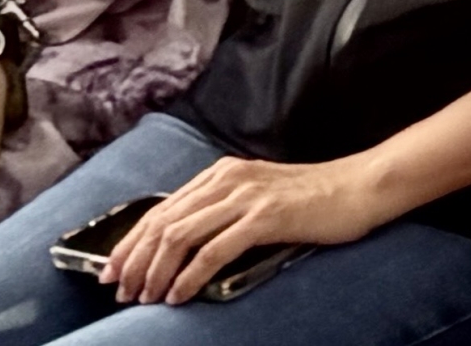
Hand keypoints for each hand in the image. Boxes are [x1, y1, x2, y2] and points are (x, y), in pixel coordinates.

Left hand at [101, 153, 385, 304]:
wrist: (358, 187)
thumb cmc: (313, 199)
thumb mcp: (259, 196)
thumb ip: (224, 210)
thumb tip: (183, 244)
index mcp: (223, 172)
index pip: (163, 208)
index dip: (131, 241)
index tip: (112, 270)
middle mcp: (229, 178)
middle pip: (163, 221)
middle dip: (134, 259)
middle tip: (119, 290)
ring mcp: (247, 195)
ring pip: (181, 234)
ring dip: (156, 271)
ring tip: (145, 298)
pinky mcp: (265, 216)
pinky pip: (214, 250)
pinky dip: (189, 276)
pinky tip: (178, 295)